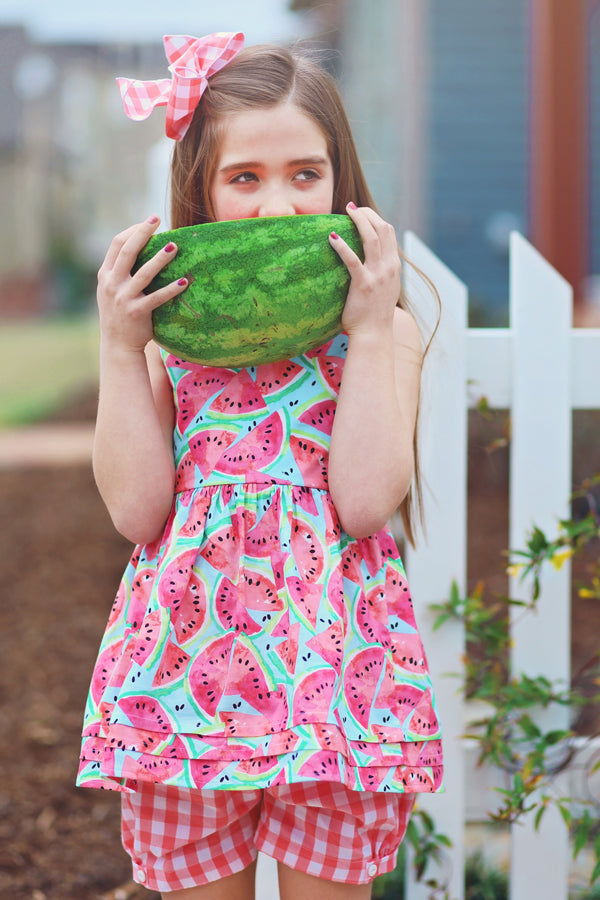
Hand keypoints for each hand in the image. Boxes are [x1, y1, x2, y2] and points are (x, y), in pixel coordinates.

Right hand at [97, 215, 187, 352]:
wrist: (117, 345)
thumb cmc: (120, 313)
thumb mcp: (111, 289)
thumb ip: (120, 271)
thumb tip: (140, 246)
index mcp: (105, 274)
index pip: (117, 244)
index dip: (133, 230)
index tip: (150, 221)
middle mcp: (111, 284)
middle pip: (128, 251)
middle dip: (143, 232)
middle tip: (158, 219)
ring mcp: (123, 298)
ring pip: (144, 273)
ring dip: (160, 258)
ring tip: (175, 246)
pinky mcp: (137, 312)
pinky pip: (157, 298)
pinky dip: (171, 289)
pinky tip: (184, 281)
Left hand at [329, 203, 400, 336]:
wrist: (374, 334)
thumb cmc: (374, 314)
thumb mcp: (385, 289)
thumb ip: (382, 274)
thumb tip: (370, 262)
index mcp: (394, 267)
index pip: (389, 232)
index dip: (375, 218)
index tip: (361, 212)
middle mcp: (389, 267)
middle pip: (382, 229)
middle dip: (367, 213)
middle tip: (351, 207)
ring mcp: (378, 275)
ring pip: (371, 238)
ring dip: (359, 220)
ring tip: (346, 211)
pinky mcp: (363, 284)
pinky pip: (352, 259)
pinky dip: (342, 246)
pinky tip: (332, 238)